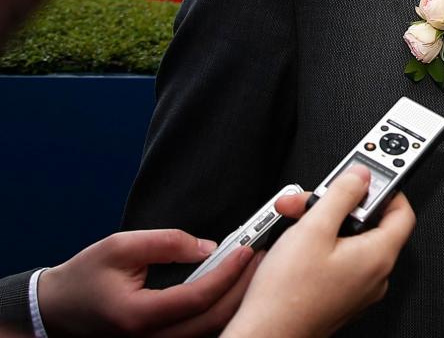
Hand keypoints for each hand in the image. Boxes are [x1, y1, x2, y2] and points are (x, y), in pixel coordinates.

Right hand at [37, 229, 258, 336]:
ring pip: (209, 330)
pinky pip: (198, 332)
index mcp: (138, 315)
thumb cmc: (83, 278)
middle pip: (212, 320)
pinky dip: (219, 311)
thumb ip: (166, 243)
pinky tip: (230, 289)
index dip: (228, 272)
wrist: (55, 310)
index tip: (247, 249)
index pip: (198, 297)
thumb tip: (208, 246)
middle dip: (242, 288)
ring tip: (251, 271)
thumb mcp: (120, 247)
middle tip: (261, 259)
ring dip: (235, 301)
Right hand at [222, 165, 415, 337]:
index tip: (366, 176)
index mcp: (378, 256)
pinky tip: (298, 241)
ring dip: (324, 223)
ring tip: (296, 219)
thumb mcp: (314, 229)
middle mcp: (375, 275)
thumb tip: (361, 176)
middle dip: (338, 204)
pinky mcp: (341, 296)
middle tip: (312, 198)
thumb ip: (341, 194)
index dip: (385, 188)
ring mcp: (359, 288)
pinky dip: (323, 245)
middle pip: (370, 224)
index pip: (402, 210)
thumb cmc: (286, 296)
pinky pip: (342, 260)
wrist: (266, 336)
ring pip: (351, 241)